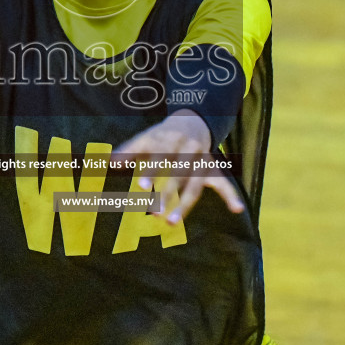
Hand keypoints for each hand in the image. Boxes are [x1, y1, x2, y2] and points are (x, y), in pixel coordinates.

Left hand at [112, 110, 243, 224]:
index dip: (152, 172)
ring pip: (195, 186)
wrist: (194, 121)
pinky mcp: (213, 169)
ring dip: (185, 205)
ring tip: (172, 223)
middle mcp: (188, 151)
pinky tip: (237, 209)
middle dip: (166, 195)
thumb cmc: (162, 136)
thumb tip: (107, 162)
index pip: (160, 157)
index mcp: (169, 141)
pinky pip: (225, 183)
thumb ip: (128, 151)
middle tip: (153, 214)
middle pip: (177, 176)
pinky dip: (231, 196)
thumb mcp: (145, 138)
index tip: (141, 187)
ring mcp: (202, 161)